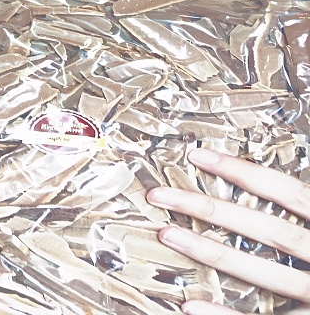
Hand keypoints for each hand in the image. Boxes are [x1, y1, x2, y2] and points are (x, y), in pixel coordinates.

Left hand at [146, 147, 309, 314]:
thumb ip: (308, 202)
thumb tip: (282, 183)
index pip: (287, 192)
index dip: (242, 172)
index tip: (197, 155)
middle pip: (265, 229)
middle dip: (209, 208)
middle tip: (159, 194)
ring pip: (264, 273)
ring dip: (211, 252)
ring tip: (167, 233)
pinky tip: (192, 307)